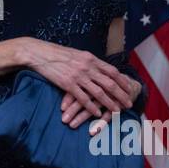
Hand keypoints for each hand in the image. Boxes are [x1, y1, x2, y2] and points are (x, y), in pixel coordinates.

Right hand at [17, 38, 133, 123]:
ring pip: (99, 92)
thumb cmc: (56, 53)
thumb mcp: (76, 54)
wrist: (39, 53)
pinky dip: (92, 107)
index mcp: (90, 58)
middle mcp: (87, 67)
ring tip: (118, 111)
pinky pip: (83, 98)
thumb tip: (98, 67)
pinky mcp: (68, 84)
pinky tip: (97, 114)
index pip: (112, 71)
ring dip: (110, 103)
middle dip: (121, 94)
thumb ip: (88, 61)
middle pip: (109, 83)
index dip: (122, 81)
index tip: (129, 87)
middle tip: (129, 103)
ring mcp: (78, 76)